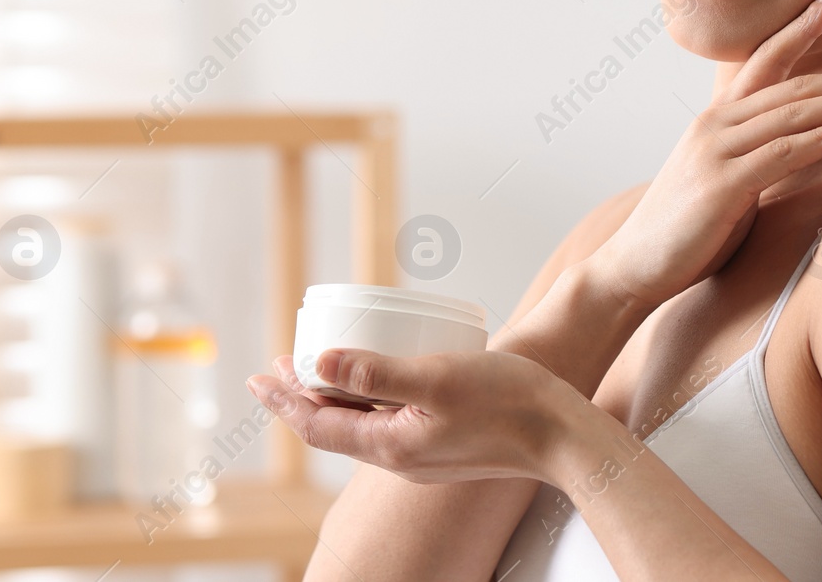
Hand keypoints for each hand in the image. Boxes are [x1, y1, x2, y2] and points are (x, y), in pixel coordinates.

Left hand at [246, 349, 576, 483]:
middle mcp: (402, 457)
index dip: (285, 399)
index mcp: (392, 446)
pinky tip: (380, 378)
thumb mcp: (435, 378)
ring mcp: (424, 455)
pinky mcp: (445, 445)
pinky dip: (369, 398)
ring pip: (363, 424)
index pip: (318, 424)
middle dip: (304, 394)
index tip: (258, 375)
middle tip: (280, 365)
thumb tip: (319, 364)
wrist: (563, 433)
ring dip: (336, 395)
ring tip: (321, 366)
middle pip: (336, 426)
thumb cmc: (507, 401)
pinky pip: (390, 422)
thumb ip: (376, 373)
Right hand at [588, 0, 821, 309]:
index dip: (802, 26)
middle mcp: (716, 123)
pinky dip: (821, 136)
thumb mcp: (725, 177)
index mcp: (718, 118)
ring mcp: (716, 150)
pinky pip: (781, 152)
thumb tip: (802, 149)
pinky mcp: (721, 183)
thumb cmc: (687, 228)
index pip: (765, 59)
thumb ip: (757, 154)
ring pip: (793, 112)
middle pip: (794, 86)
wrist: (634, 265)